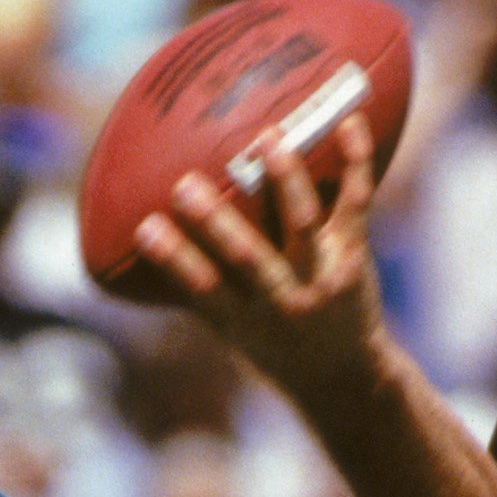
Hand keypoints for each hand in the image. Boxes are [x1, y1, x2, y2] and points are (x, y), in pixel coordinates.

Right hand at [134, 112, 385, 406]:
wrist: (344, 378)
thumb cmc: (273, 347)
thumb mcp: (231, 332)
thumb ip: (197, 291)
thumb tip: (140, 239)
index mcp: (245, 320)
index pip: (203, 290)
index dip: (174, 260)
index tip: (145, 228)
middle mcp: (284, 300)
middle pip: (248, 258)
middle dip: (216, 222)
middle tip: (184, 184)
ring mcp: (322, 275)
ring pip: (303, 224)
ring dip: (285, 180)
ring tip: (267, 137)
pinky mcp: (355, 254)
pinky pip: (357, 202)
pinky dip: (356, 161)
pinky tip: (350, 119)